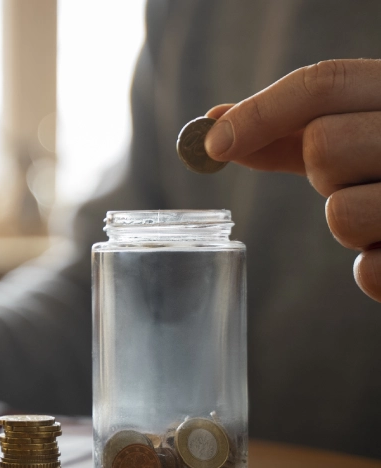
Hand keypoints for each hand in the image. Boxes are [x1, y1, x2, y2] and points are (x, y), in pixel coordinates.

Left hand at [203, 59, 380, 301]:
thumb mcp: (355, 133)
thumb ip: (290, 130)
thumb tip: (216, 124)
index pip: (323, 84)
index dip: (259, 113)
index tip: (213, 144)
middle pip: (323, 146)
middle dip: (321, 172)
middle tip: (352, 178)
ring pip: (341, 212)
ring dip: (348, 220)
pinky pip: (369, 271)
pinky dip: (371, 267)